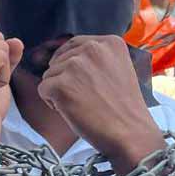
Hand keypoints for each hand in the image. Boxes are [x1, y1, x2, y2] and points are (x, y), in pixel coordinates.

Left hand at [38, 36, 163, 171]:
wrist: (131, 133)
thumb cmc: (123, 107)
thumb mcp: (118, 69)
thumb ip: (95, 58)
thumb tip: (64, 56)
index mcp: (109, 42)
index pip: (74, 45)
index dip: (72, 66)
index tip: (85, 83)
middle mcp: (92, 48)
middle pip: (59, 60)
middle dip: (66, 79)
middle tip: (88, 97)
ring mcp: (75, 65)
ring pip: (49, 75)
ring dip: (60, 91)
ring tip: (83, 104)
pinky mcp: (61, 85)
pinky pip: (43, 89)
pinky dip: (53, 103)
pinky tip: (73, 111)